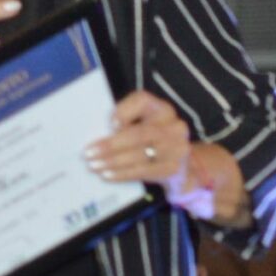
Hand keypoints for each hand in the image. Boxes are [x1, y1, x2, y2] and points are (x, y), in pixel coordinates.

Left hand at [85, 92, 250, 225]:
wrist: (186, 169)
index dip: (125, 110)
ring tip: (94, 165)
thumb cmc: (155, 144)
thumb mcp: (144, 128)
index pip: (143, 100)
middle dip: (111, 144)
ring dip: (113, 161)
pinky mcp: (173, 168)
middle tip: (89, 153)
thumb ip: (127, 125)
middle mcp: (173, 126)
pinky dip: (123, 173)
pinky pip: (144, 171)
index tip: (109, 123)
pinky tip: (107, 175)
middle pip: (139, 133)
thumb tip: (98, 134)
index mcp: (162, 109)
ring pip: (140, 154)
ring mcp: (177, 148)